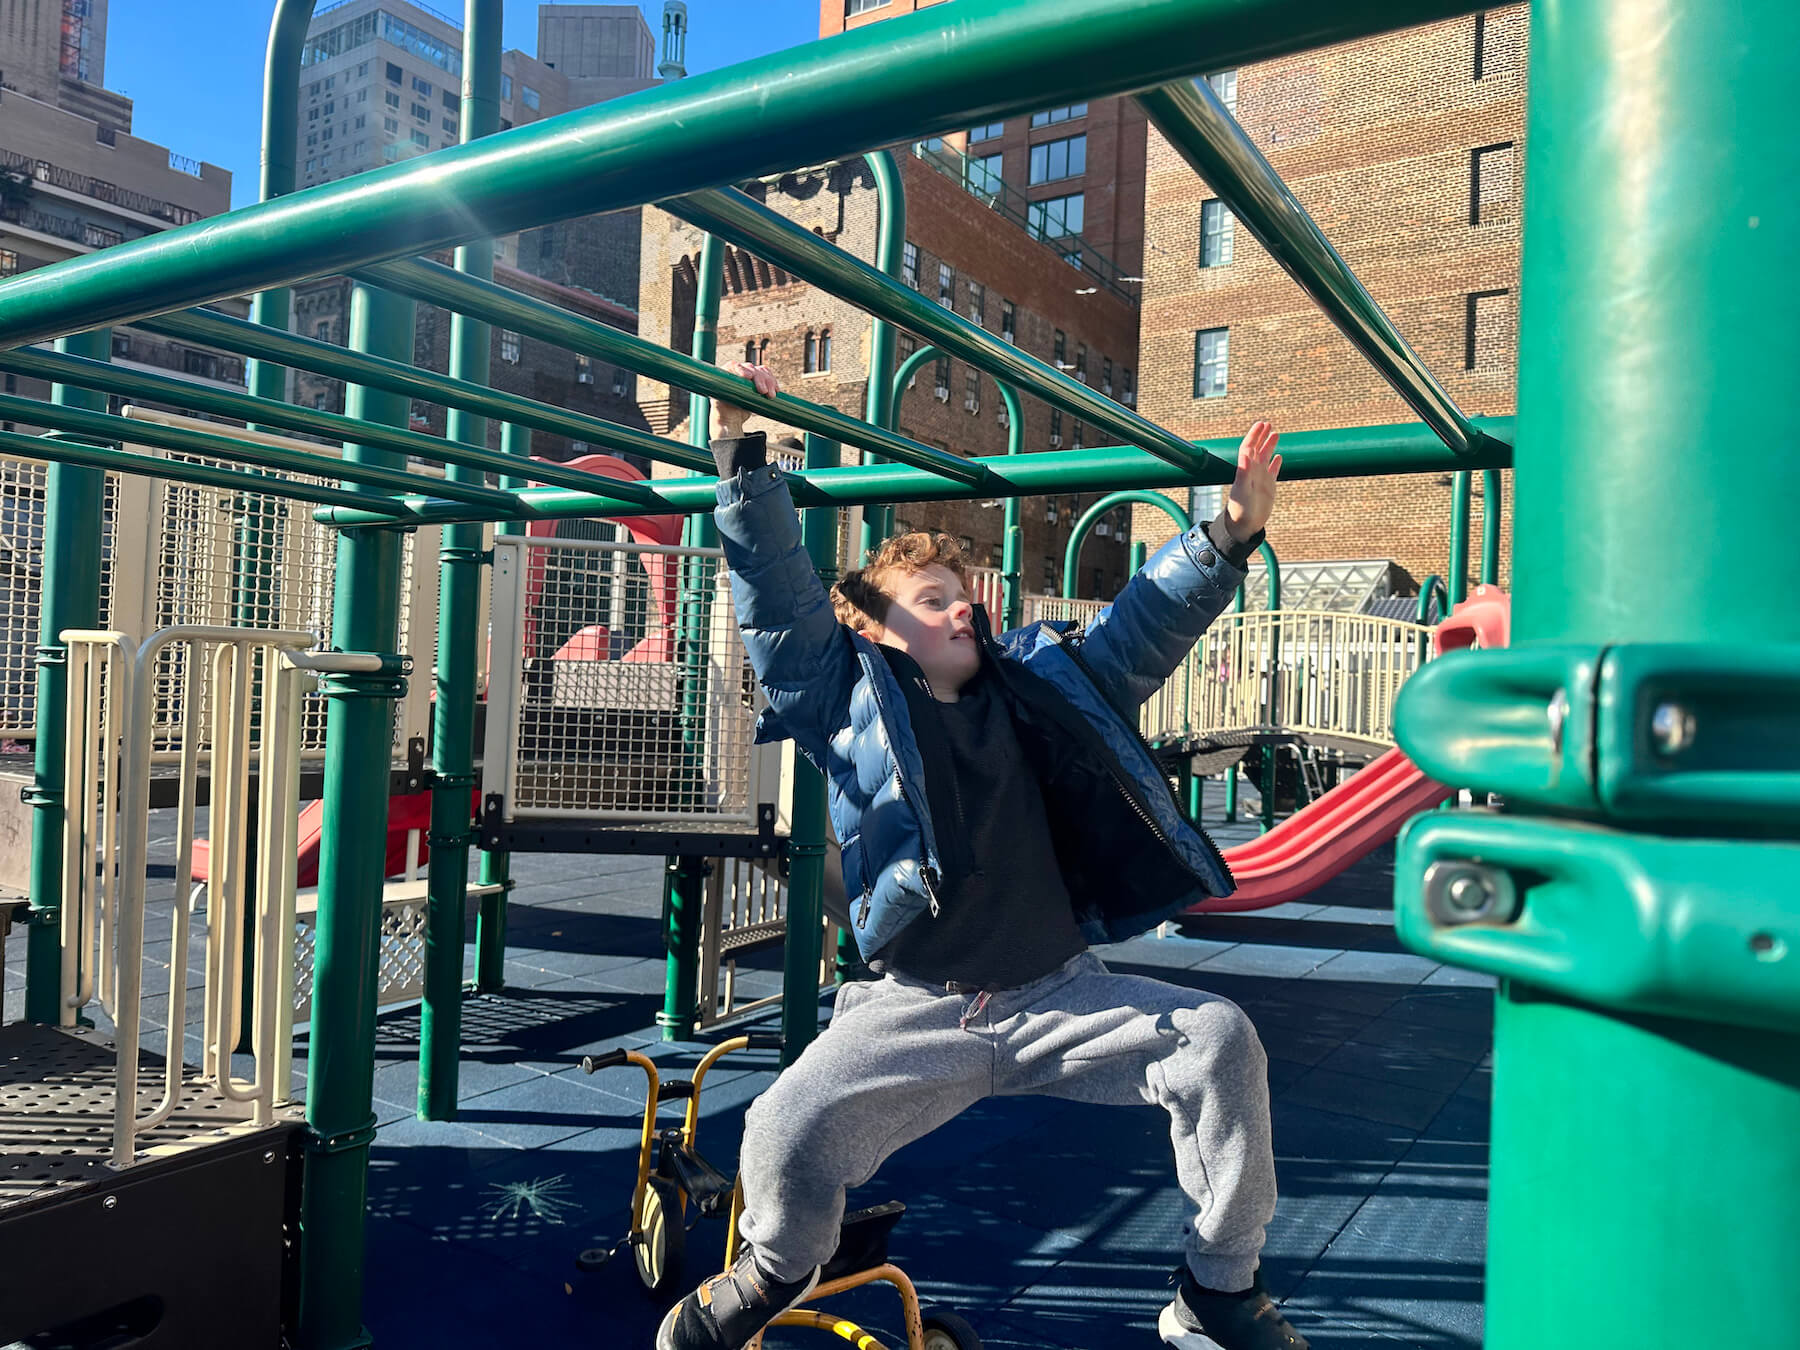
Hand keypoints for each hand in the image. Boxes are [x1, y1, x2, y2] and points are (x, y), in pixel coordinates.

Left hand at [709, 361, 779, 440]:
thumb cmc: (724, 414)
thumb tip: (725, 426)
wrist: (733, 416)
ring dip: (768, 381)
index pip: (733, 366)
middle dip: (759, 379)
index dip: (741, 369)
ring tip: (771, 395)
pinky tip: (776, 389)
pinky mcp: (758, 379)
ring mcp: (749, 375)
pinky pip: (767, 375)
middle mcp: (737, 373)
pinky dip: (773, 381)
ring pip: (761, 371)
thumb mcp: (720, 412)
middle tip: (763, 391)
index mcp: (725, 376)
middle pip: (750, 368)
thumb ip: (722, 417)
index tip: (749, 377)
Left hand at [1224, 420, 1281, 541]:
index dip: (1254, 435)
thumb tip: (1246, 453)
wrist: (1245, 525)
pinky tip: (1279, 457)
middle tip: (1268, 423)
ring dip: (1269, 446)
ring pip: (1265, 457)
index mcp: (1245, 470)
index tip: (1261, 424)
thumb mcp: (1242, 490)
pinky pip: (1272, 471)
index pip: (1248, 447)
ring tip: (1275, 434)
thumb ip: (1244, 472)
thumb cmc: (1240, 509)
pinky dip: (1275, 463)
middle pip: (1257, 449)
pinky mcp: (1268, 487)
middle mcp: (1252, 472)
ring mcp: (1260, 479)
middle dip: (1261, 436)